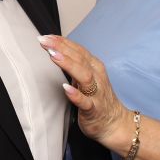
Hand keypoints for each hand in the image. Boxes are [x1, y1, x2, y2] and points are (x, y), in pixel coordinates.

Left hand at [37, 35, 130, 149]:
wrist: (115, 123)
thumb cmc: (98, 98)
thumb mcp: (86, 77)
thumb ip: (74, 65)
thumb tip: (56, 50)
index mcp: (94, 67)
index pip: (78, 50)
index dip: (62, 42)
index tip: (46, 36)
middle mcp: (97, 77)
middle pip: (79, 58)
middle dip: (61, 48)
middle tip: (44, 41)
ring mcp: (96, 93)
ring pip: (84, 76)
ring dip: (68, 64)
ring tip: (53, 56)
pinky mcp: (94, 110)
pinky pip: (85, 102)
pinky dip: (76, 94)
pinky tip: (65, 88)